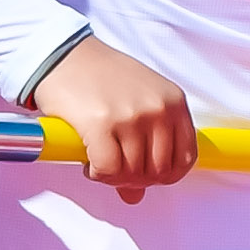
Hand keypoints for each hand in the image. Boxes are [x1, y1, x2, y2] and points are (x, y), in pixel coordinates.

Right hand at [34, 35, 196, 201]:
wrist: (64, 54)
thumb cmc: (100, 76)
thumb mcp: (136, 103)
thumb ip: (145, 145)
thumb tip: (136, 195)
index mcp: (173, 102)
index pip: (185, 158)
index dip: (165, 175)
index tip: (145, 174)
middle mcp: (157, 109)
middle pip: (159, 171)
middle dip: (135, 179)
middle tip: (116, 172)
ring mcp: (131, 117)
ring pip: (133, 174)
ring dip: (114, 178)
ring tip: (100, 164)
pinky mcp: (102, 124)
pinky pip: (108, 170)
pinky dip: (98, 175)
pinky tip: (89, 163)